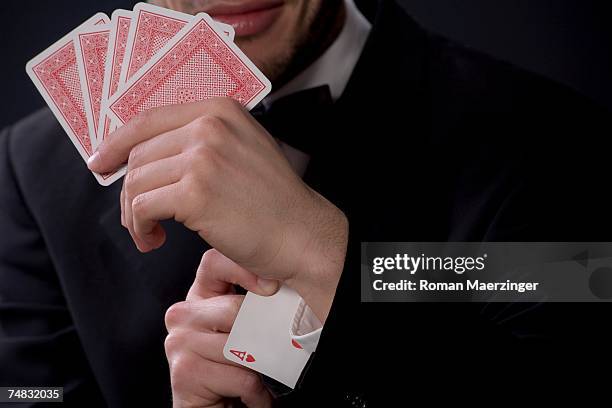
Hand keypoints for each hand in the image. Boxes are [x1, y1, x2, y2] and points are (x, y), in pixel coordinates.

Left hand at [88, 98, 347, 320]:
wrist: (302, 234)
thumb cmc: (274, 203)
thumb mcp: (244, 149)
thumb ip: (203, 141)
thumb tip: (148, 155)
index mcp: (220, 110)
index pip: (150, 119)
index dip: (118, 143)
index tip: (101, 163)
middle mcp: (209, 126)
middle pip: (139, 154)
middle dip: (130, 191)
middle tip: (140, 220)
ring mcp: (203, 157)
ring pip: (136, 182)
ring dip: (133, 215)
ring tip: (149, 234)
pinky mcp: (195, 193)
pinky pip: (142, 207)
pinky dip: (140, 228)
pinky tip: (154, 241)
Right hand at [165, 249, 277, 407]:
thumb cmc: (236, 369)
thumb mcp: (247, 328)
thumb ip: (254, 302)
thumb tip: (279, 283)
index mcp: (199, 297)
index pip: (214, 263)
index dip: (245, 270)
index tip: (272, 286)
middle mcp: (181, 315)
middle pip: (236, 308)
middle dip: (262, 336)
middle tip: (268, 352)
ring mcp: (178, 343)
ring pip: (241, 345)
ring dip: (260, 368)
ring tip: (256, 375)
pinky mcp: (184, 373)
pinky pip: (240, 376)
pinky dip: (256, 392)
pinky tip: (247, 395)